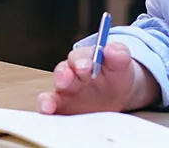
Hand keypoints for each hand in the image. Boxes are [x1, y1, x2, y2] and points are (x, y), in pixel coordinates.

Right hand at [36, 43, 153, 114]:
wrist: (118, 94)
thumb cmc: (115, 74)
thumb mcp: (120, 63)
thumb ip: (118, 54)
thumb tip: (110, 50)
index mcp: (83, 60)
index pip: (78, 57)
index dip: (81, 61)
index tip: (86, 66)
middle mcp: (70, 76)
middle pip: (62, 73)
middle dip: (63, 76)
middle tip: (66, 79)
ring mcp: (64, 95)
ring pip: (51, 95)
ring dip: (48, 100)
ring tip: (48, 106)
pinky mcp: (62, 111)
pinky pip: (52, 113)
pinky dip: (48, 114)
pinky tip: (47, 118)